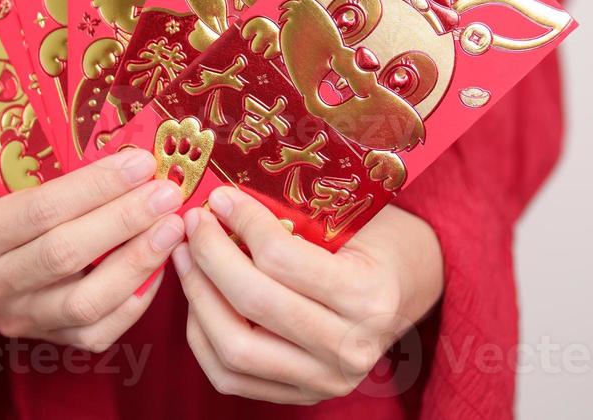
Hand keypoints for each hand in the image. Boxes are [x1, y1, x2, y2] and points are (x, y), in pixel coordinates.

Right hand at [0, 149, 183, 351]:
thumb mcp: (5, 173)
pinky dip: (134, 301)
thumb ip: (51, 166)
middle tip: (167, 194)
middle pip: (65, 255)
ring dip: (138, 262)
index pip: (41, 209)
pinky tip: (158, 268)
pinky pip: (97, 332)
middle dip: (124, 221)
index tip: (142, 164)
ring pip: (85, 302)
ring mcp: (13, 319)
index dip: (96, 187)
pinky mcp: (43, 341)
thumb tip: (127, 151)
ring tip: (173, 229)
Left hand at [174, 186, 442, 403]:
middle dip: (211, 258)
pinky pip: (230, 376)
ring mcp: (324, 380)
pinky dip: (203, 336)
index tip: (219, 198)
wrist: (406, 288)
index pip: (282, 259)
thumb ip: (292, 215)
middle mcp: (349, 347)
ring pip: (235, 347)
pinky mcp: (300, 394)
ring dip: (198, 297)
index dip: (242, 222)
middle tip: (193, 224)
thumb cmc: (375, 242)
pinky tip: (197, 298)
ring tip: (186, 257)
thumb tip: (222, 203)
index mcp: (367, 296)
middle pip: (254, 304)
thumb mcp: (350, 218)